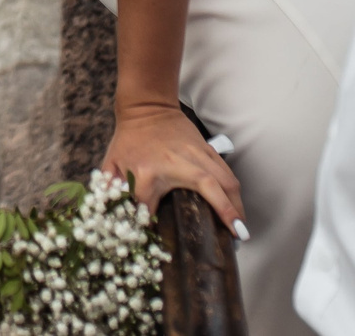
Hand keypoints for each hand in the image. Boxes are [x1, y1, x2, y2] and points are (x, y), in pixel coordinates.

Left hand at [102, 101, 245, 236]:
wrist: (145, 107)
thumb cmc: (128, 140)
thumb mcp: (113, 167)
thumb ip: (112, 193)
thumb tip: (115, 221)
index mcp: (148, 172)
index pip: (150, 207)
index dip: (152, 226)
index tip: (159, 245)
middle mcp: (178, 162)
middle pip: (210, 189)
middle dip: (226, 214)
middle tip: (236, 240)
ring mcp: (196, 154)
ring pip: (225, 180)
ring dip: (236, 205)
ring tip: (242, 230)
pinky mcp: (207, 149)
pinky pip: (226, 171)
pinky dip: (234, 190)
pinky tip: (238, 207)